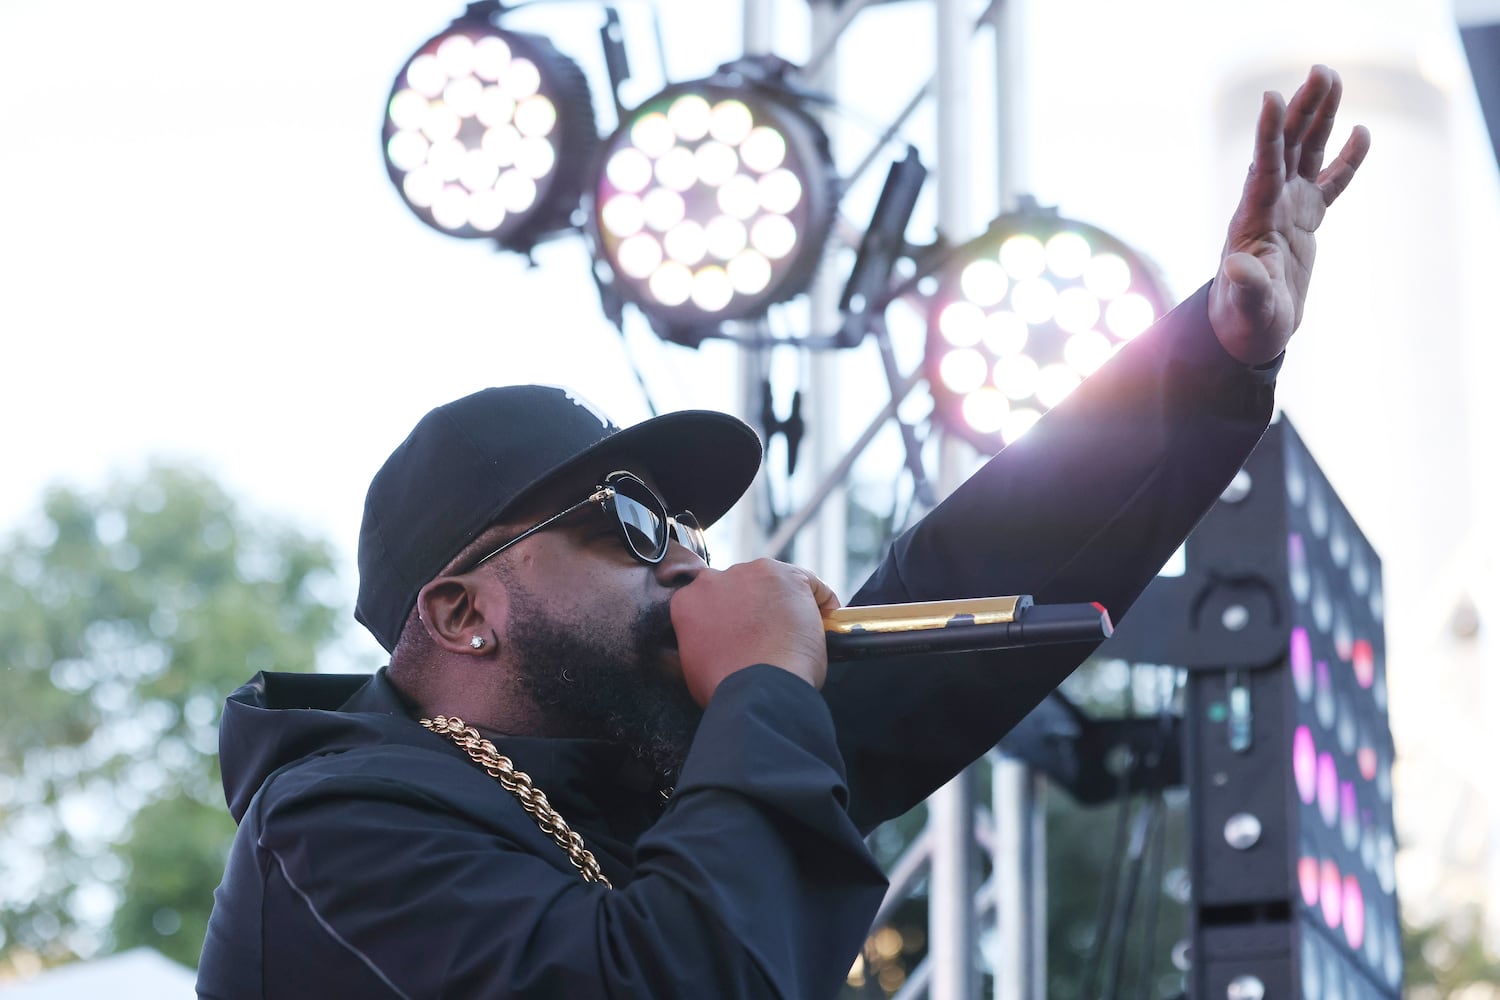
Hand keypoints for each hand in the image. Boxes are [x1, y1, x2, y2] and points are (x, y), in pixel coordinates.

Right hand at [669, 558, 839, 706]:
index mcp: (689, 600)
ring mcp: (752, 574)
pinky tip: (825, 624)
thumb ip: (698, 642)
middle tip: (771, 635)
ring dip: (786, 603)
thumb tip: (707, 647)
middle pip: (743, 586)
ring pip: (776, 583)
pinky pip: (810, 585)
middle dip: (757, 606)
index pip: (714, 599)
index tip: (746, 632)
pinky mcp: (787, 577)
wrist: (756, 690)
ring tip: (797, 634)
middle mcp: (716, 579)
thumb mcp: (693, 663)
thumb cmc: (727, 686)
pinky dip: (822, 602)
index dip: (733, 616)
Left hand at [1209, 65, 1371, 365]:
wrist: (1248, 330)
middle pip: (1287, 148)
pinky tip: (1361, 133)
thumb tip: (1236, 267)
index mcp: (1253, 220)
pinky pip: (1329, 182)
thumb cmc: (1244, 321)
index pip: (1262, 170)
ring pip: (1306, 153)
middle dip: (1302, 110)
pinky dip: (1345, 159)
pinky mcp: (1305, 219)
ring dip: (1319, 118)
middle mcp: (1268, 205)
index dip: (1267, 135)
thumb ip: (1246, 286)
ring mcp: (1287, 209)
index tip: (1271, 97)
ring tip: (1332, 78)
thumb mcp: (1248, 307)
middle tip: (1320, 70)